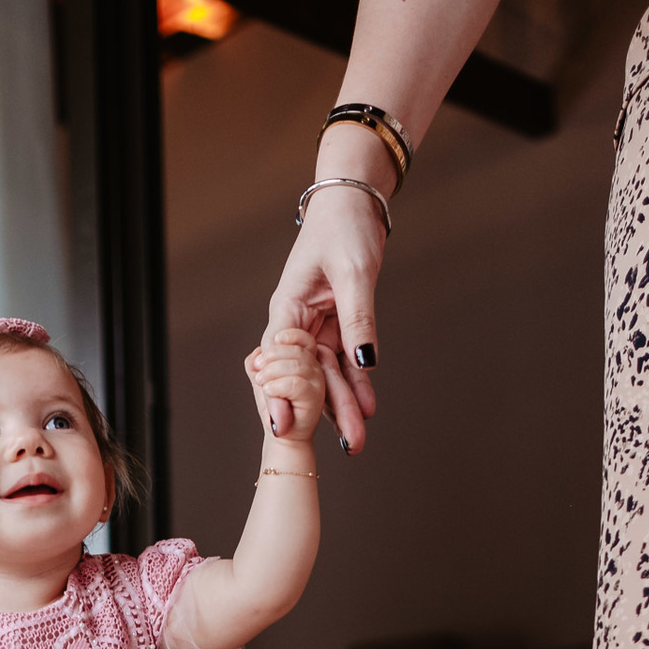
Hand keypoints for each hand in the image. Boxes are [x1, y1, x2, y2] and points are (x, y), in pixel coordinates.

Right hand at [261, 183, 386, 450]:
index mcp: (287, 309)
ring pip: (327, 376)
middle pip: (308, 376)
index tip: (284, 426)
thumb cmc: (345, 227)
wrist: (353, 203)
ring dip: (343, 406)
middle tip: (349, 445)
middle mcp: (296, 324)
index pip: (281, 360)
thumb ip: (359, 319)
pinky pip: (344, 363)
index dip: (281, 395)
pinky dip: (356, 384)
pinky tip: (368, 407)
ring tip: (359, 439)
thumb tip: (365, 362)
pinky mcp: (334, 327)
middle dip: (326, 412)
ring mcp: (315, 328)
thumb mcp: (355, 272)